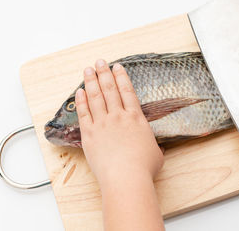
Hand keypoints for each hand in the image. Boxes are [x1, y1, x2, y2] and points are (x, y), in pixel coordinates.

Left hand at [75, 59, 163, 184]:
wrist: (126, 177)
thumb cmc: (143, 167)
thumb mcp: (156, 153)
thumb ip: (154, 146)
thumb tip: (159, 148)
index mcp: (135, 118)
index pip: (127, 91)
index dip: (121, 77)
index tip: (117, 67)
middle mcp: (118, 117)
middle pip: (110, 89)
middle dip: (104, 73)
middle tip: (100, 62)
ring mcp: (102, 124)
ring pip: (95, 97)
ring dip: (91, 81)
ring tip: (88, 70)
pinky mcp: (89, 134)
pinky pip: (83, 113)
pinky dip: (81, 101)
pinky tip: (79, 91)